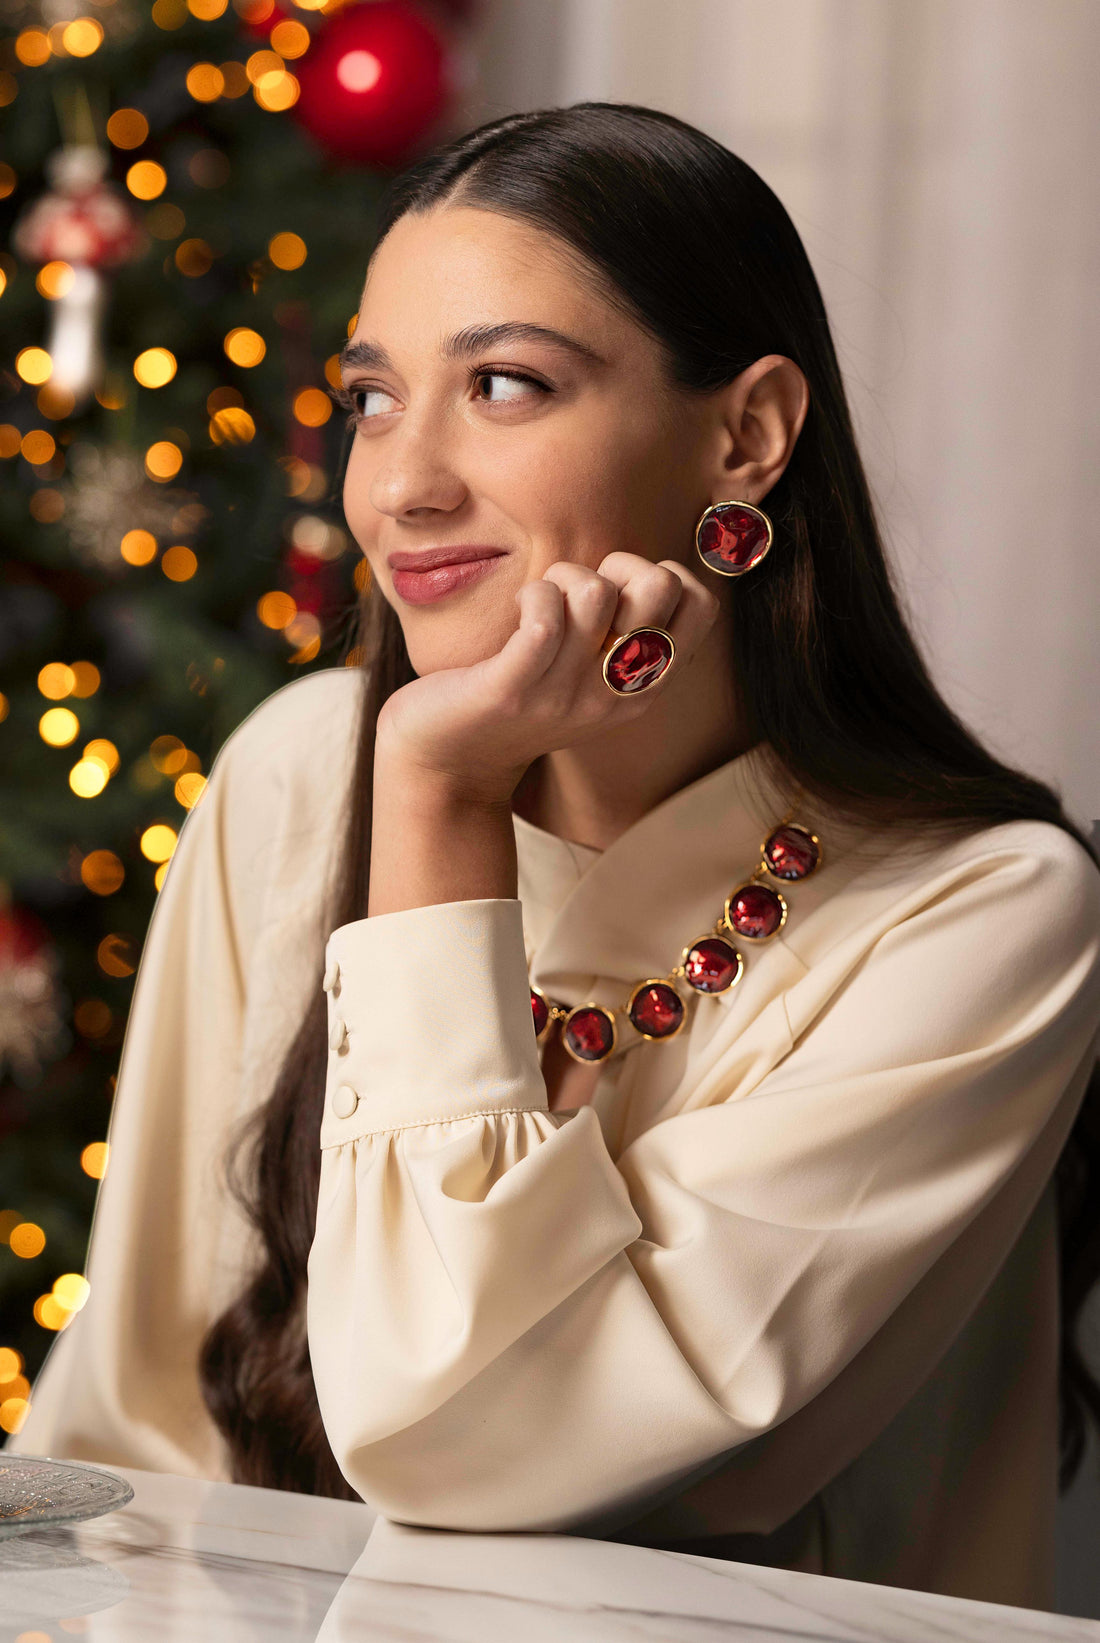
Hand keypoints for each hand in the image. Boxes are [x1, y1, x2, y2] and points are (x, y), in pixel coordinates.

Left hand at [374, 553, 721, 805]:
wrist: (451, 763)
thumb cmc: (524, 698)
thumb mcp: (591, 677)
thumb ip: (626, 635)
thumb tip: (657, 570)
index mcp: (643, 689)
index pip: (701, 606)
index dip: (666, 573)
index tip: (621, 590)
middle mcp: (614, 696)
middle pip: (657, 586)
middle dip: (616, 563)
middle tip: (577, 590)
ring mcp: (564, 697)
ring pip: (593, 591)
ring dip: (561, 578)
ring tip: (540, 601)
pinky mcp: (513, 691)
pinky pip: (544, 618)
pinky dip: (532, 596)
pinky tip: (519, 609)